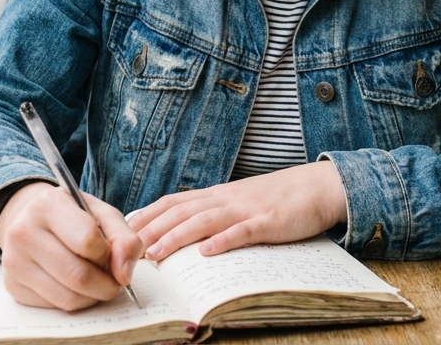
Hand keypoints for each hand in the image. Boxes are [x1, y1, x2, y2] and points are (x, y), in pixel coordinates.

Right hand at [0, 182, 143, 311]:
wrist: (32, 221)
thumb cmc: (72, 217)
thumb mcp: (102, 214)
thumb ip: (124, 238)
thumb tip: (124, 275)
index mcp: (48, 204)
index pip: (88, 240)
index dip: (109, 253)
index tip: (111, 254)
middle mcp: (24, 231)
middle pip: (78, 275)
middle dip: (106, 284)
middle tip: (113, 279)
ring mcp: (14, 261)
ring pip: (68, 298)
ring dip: (92, 296)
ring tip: (96, 281)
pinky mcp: (13, 287)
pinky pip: (55, 307)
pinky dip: (75, 302)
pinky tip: (74, 285)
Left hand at [127, 162, 347, 261]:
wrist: (315, 187)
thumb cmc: (276, 199)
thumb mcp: (240, 202)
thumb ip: (215, 212)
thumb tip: (186, 228)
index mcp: (217, 194)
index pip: (175, 201)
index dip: (149, 212)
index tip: (125, 226)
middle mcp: (226, 198)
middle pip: (182, 211)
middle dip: (153, 228)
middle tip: (128, 245)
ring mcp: (245, 209)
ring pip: (204, 221)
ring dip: (177, 237)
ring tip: (156, 253)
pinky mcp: (266, 222)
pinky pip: (242, 232)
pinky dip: (223, 241)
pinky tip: (207, 252)